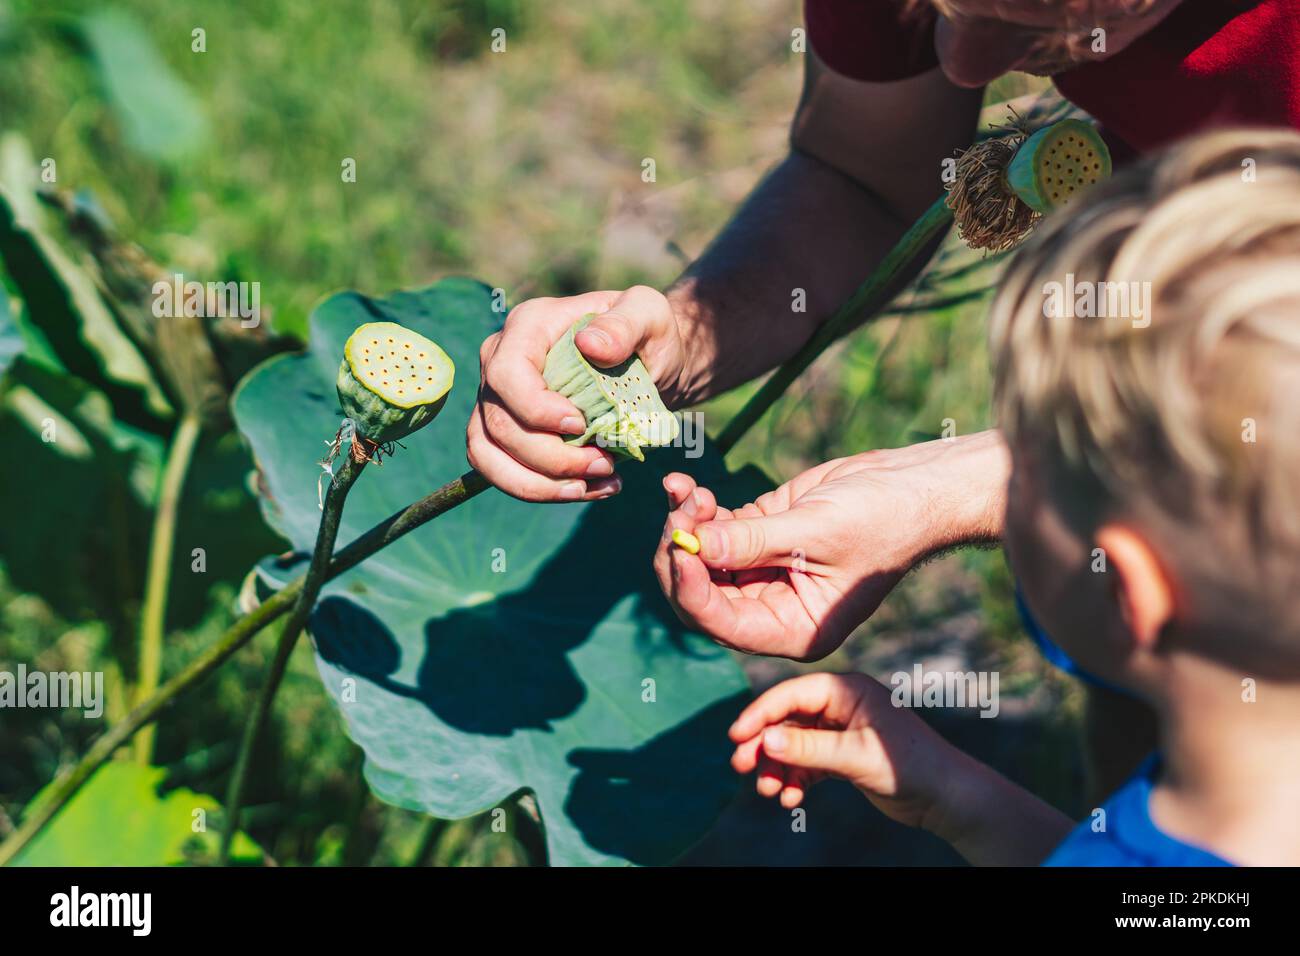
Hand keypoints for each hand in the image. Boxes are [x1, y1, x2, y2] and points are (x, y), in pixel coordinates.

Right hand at [468, 286, 687, 501]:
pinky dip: (539, 490)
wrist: (648, 361)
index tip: (581, 427)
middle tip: (605, 464)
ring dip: (538, 483)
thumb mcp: (649, 315)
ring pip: (488, 454)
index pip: (507, 374)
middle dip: (550, 457)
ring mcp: (496, 399)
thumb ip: (625, 324)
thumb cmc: (646, 333)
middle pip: (499, 423)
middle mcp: (499, 360)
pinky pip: (500, 471)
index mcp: (528, 325)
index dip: (536, 410)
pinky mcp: (503, 431)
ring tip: (589, 486)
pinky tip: (583, 490)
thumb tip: (589, 345)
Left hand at [653, 432, 1009, 659]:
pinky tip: (689, 486)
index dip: (691, 587)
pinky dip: (697, 511)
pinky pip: (714, 533)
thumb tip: (691, 543)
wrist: (913, 487)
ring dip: (684, 525)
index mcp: (793, 629)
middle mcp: (774, 609)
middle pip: (701, 594)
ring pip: (701, 560)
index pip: (722, 622)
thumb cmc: (882, 519)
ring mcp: (764, 574)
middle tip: (676, 512)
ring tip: (682, 489)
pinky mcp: (759, 539)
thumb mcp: (815, 532)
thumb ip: (751, 540)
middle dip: (681, 552)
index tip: (678, 544)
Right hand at [731, 672, 1075, 863]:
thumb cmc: (908, 765)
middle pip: (787, 720)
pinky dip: (795, 779)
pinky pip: (807, 764)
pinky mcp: (843, 755)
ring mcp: (841, 730)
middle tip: (740, 768)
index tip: (735, 737)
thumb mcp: (854, 756)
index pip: (792, 695)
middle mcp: (841, 705)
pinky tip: (791, 799)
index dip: (760, 714)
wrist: (945, 797)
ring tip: (768, 792)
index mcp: (846, 690)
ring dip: (777, 768)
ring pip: (794, 745)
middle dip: (763, 745)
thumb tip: (763, 742)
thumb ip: (807, 749)